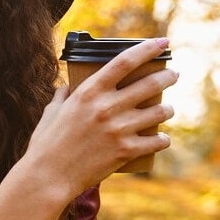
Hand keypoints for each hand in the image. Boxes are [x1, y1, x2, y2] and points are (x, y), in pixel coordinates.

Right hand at [23, 37, 178, 195]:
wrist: (48, 177)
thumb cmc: (46, 144)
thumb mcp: (51, 112)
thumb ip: (63, 96)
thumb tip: (67, 86)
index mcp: (89, 92)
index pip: (125, 61)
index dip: (147, 49)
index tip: (162, 42)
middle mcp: (107, 107)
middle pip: (150, 84)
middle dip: (167, 76)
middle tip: (173, 75)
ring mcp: (118, 130)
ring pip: (159, 112)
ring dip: (167, 109)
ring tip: (166, 109)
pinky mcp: (125, 151)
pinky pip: (156, 141)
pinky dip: (162, 139)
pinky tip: (162, 138)